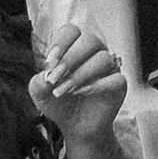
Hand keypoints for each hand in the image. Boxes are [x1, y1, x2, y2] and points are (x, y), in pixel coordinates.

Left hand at [29, 23, 127, 141]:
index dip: (60, 43)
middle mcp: (94, 52)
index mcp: (75, 46)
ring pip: (103, 58)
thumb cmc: (59, 103)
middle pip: (89, 40)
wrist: (74, 126)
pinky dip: (97, 85)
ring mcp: (109, 67)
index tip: (49, 62)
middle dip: (70, 58)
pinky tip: (82, 92)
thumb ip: (38, 82)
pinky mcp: (119, 84)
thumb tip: (47, 76)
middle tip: (55, 77)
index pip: (71, 31)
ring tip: (66, 90)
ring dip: (81, 74)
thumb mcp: (40, 93)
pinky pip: (115, 78)